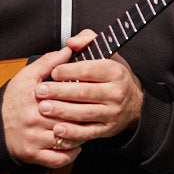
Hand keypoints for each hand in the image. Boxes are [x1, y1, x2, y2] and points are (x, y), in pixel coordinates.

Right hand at [0, 43, 86, 167]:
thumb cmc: (12, 100)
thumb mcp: (26, 76)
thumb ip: (48, 62)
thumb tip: (68, 50)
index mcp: (33, 98)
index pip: (65, 97)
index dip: (81, 95)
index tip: (91, 93)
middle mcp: (33, 119)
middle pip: (68, 118)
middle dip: (84, 116)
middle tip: (95, 112)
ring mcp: (33, 139)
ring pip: (66, 139)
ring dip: (80, 135)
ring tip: (88, 128)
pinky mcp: (33, 155)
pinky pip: (58, 159)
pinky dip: (71, 154)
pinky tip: (77, 145)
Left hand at [36, 29, 143, 146]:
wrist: (133, 103)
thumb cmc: (113, 76)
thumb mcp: (106, 53)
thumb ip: (87, 40)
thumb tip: (71, 43)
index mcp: (115, 72)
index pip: (90, 70)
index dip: (69, 71)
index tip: (53, 72)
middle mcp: (116, 93)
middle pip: (85, 92)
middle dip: (60, 92)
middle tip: (40, 91)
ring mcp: (112, 112)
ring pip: (84, 113)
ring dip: (62, 112)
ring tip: (44, 107)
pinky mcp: (107, 129)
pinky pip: (88, 132)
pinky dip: (72, 133)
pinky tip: (58, 130)